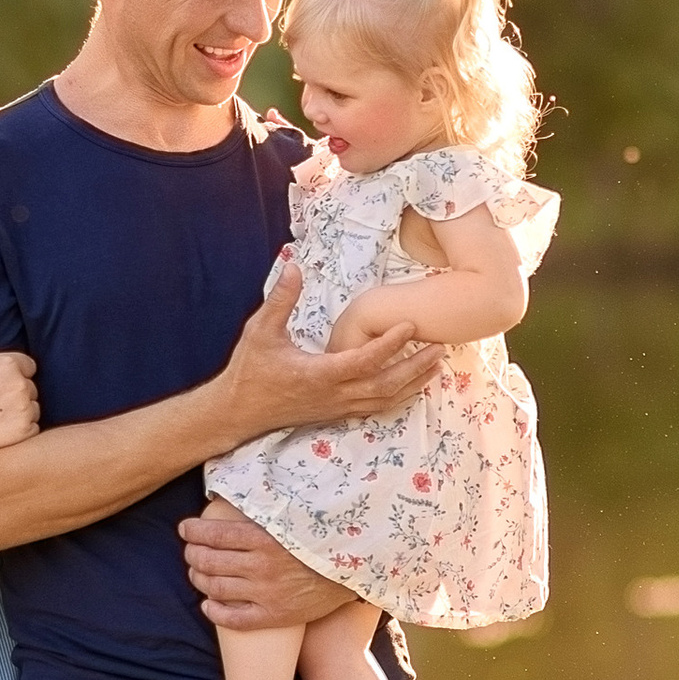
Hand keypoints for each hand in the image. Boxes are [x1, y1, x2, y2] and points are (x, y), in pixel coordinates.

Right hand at [0, 298, 38, 463]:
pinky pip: (32, 428)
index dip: (10, 375)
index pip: (26, 366)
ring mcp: (25, 407)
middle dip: (14, 393)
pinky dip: (19, 430)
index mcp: (8, 362)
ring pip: (32, 407)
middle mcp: (20, 383)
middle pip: (30, 387)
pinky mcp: (25, 430)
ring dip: (19, 412)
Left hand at [178, 504, 352, 631]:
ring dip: (199, 579)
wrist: (354, 571)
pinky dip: (214, 611)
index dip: (193, 531)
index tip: (185, 529)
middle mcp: (262, 567)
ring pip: (215, 588)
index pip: (214, 534)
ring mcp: (267, 594)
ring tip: (197, 573)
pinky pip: (234, 619)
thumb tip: (233, 492)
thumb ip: (265, 509)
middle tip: (190, 552)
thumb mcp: (294, 516)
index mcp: (265, 538)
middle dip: (192, 555)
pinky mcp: (274, 616)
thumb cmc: (321, 538)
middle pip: (209, 561)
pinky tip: (208, 604)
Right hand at [212, 268, 438, 441]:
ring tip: (437, 364)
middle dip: (415, 366)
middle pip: (385, 384)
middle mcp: (334, 395)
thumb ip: (280, 299)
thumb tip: (293, 265)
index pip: (363, 361)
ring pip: (385, 400)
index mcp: (318, 374)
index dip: (389, 344)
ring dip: (413, 383)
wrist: (238, 412)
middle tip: (440, 346)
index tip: (411, 325)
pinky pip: (376, 409)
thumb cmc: (249, 372)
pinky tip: (413, 386)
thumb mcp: (260, 331)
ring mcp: (337, 408)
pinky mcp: (337, 414)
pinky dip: (399, 398)